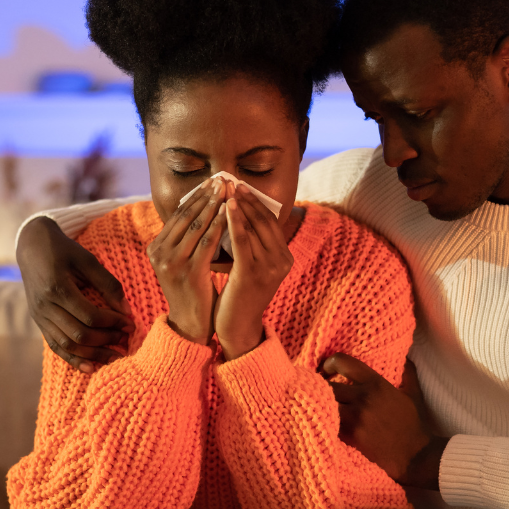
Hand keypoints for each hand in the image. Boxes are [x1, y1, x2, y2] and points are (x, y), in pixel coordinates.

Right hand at [17, 216, 133, 373]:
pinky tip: (90, 367)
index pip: (90, 316)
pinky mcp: (38, 322)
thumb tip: (127, 311)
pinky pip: (55, 346)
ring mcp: (39, 317)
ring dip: (93, 354)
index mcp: (57, 288)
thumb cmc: (63, 250)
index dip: (113, 323)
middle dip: (106, 340)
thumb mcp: (88, 260)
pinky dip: (73, 359)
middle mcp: (45, 307)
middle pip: (79, 334)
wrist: (32, 246)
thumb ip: (108, 284)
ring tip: (115, 357)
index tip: (131, 323)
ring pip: (67, 345)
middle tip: (126, 338)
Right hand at [147, 177, 227, 344]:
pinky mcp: (189, 273)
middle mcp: (159, 254)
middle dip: (206, 196)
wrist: (190, 323)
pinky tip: (232, 215)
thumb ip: (184, 239)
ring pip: (197, 227)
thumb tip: (199, 208)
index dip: (195, 197)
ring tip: (229, 191)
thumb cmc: (191, 290)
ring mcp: (172, 264)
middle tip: (223, 180)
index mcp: (155, 248)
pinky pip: (208, 243)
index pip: (177, 215)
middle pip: (186, 217)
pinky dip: (220, 226)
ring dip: (215, 206)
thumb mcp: (181, 261)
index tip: (212, 182)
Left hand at [214, 182, 293, 359]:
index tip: (240, 185)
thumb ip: (252, 245)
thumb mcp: (250, 267)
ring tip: (225, 188)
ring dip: (238, 205)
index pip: (270, 222)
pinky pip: (242, 241)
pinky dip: (234, 221)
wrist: (238, 328)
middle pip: (264, 221)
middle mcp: (281, 261)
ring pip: (253, 227)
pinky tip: (224, 207)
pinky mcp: (252, 274)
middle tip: (231, 180)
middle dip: (247, 198)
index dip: (256, 202)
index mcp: (284, 258)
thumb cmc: (239, 296)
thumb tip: (240, 214)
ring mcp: (269, 268)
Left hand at [321, 353, 446, 488]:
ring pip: (324, 404)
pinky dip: (324, 421)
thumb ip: (407, 373)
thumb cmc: (413, 425)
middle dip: (321, 388)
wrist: (415, 456)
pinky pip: (327, 422)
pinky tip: (324, 423)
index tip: (327, 370)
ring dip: (320, 406)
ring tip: (320, 408)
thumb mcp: (413, 394)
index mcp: (376, 384)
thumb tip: (405, 358)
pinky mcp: (349, 435)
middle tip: (320, 392)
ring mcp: (355, 417)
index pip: (343, 362)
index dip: (329, 364)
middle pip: (327, 385)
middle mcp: (363, 397)